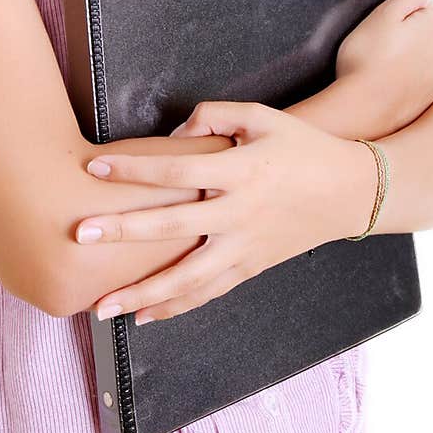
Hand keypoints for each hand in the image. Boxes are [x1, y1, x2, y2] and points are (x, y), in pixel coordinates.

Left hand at [76, 101, 372, 324]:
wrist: (351, 193)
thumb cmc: (303, 148)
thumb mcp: (262, 117)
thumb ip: (214, 116)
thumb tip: (172, 135)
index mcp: (241, 172)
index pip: (176, 172)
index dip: (133, 170)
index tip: (95, 167)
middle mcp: (240, 215)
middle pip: (172, 228)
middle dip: (123, 232)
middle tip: (81, 234)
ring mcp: (245, 248)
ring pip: (187, 280)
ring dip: (142, 293)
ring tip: (102, 306)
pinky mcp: (251, 268)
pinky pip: (208, 293)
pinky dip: (174, 307)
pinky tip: (143, 316)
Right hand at [336, 0, 432, 133]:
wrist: (362, 108)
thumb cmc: (367, 58)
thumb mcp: (383, 14)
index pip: (417, 10)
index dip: (394, 17)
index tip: (378, 30)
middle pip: (420, 35)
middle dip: (402, 38)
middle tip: (375, 49)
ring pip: (418, 59)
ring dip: (403, 60)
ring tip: (377, 69)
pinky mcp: (427, 100)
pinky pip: (414, 82)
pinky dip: (402, 81)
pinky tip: (383, 85)